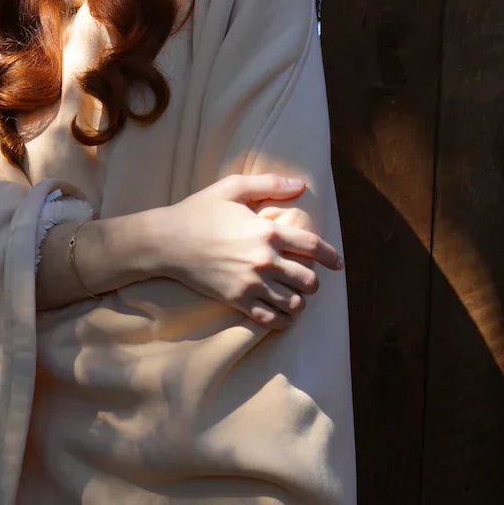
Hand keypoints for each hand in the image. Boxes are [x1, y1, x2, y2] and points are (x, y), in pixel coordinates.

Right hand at [158, 173, 343, 327]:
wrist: (165, 241)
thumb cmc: (198, 212)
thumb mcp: (232, 188)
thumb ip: (268, 184)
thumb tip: (300, 185)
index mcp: (267, 231)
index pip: (312, 247)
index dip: (330, 257)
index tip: (338, 264)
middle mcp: (264, 259)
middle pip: (308, 280)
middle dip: (313, 283)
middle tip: (307, 281)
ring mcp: (251, 282)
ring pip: (293, 303)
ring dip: (299, 302)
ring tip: (294, 298)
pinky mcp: (237, 299)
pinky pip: (270, 318)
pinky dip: (281, 320)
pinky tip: (281, 316)